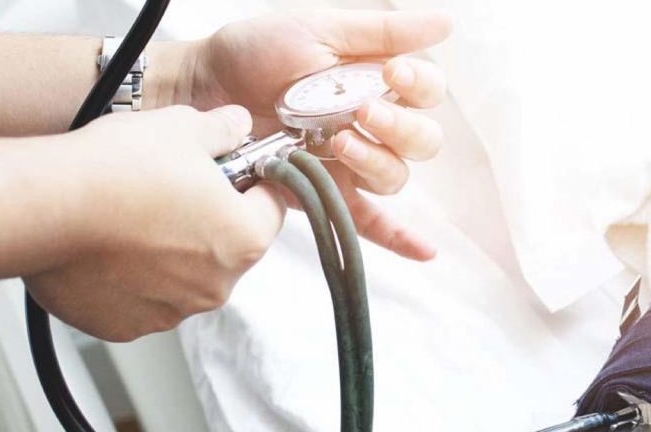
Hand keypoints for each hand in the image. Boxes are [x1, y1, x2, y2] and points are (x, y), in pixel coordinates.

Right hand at [23, 106, 284, 341]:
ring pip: (190, 274)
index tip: (238, 172)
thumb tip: (238, 124)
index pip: (273, 208)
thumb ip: (224, 130)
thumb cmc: (117, 170)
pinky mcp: (131, 324)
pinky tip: (116, 247)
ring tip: (139, 217)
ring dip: (176, 251)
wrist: (45, 207)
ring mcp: (173, 309)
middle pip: (232, 246)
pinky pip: (150, 297)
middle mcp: (216, 284)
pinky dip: (140, 277)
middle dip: (214, 218)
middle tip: (179, 190)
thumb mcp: (183, 128)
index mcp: (244, 238)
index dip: (256, 184)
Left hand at [176, 10, 451, 259]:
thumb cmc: (256, 53)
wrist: (205, 88)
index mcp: (376, 84)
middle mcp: (370, 126)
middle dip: (399, 128)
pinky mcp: (327, 192)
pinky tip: (424, 251)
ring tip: (339, 144)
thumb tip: (445, 24)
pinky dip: (400, 239)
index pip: (427, 93)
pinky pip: (370, 223)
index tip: (392, 74)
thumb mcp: (320, 29)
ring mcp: (350, 163)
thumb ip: (382, 32)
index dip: (419, 86)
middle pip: (421, 142)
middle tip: (362, 112)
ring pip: (394, 176)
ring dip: (377, 162)